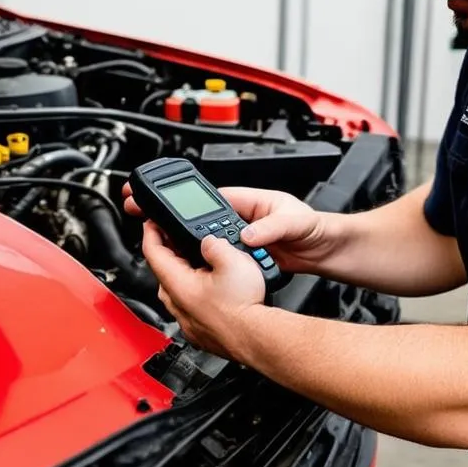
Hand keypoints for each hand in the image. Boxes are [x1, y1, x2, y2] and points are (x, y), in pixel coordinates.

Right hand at [123, 183, 333, 274]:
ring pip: (202, 241)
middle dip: (166, 217)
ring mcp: (239, 239)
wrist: (327, 250)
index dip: (179, 198)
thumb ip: (272, 226)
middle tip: (140, 214)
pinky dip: (201, 263)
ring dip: (182, 244)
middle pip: (196, 217)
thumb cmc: (315, 227)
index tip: (156, 199)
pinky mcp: (242, 258)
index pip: (206, 198)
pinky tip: (186, 268)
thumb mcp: (296, 221)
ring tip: (158, 245)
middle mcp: (239, 218)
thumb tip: (248, 234)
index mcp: (247, 201)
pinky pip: (216, 259)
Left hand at [139, 219, 264, 359]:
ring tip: (203, 261)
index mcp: (177, 283)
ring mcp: (185, 319)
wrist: (255, 338)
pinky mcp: (197, 330)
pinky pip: (189, 305)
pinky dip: (196, 292)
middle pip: (164, 269)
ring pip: (177, 288)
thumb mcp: (233, 260)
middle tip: (181, 237)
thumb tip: (208, 242)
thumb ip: (214, 244)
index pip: (152, 251)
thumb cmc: (242, 307)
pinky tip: (213, 288)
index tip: (152, 222)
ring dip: (185, 272)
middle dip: (171, 251)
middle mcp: (176, 304)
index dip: (150, 231)